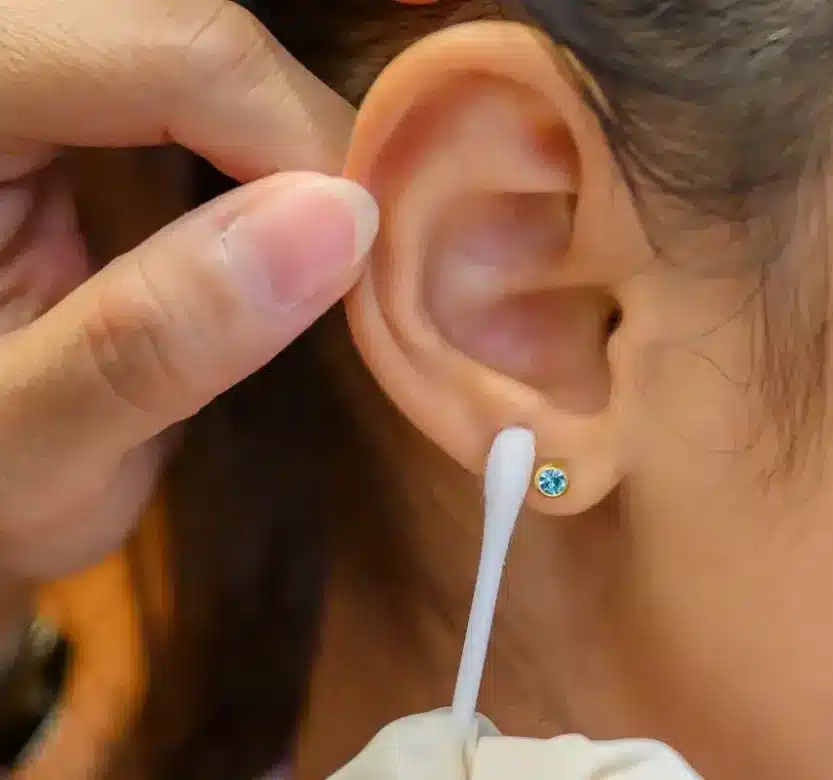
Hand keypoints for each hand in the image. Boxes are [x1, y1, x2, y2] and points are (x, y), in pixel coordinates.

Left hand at [0, 0, 378, 584]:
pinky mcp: (69, 103)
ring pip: (205, 50)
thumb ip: (156, 338)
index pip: (173, 51)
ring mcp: (37, 73)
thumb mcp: (34, 445)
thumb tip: (340, 220)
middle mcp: (4, 59)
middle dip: (300, 138)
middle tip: (347, 260)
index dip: (301, 139)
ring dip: (287, 142)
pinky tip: (277, 222)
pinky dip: (261, 151)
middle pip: (196, 32)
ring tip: (321, 246)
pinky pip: (194, 84)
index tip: (361, 263)